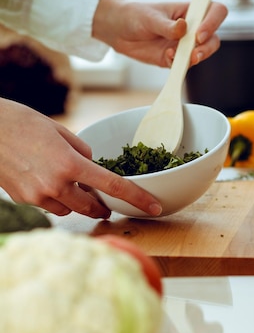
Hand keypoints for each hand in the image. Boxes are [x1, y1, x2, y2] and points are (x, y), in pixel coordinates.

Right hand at [0, 99, 161, 217]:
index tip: (153, 207)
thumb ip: (81, 151)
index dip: (137, 198)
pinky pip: (48, 207)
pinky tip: (49, 184)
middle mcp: (55, 184)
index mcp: (70, 164)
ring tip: (71, 185)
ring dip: (76, 202)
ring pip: (68, 210)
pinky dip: (55, 200)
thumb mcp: (60, 130)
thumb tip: (91, 165)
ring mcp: (37, 196)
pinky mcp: (23, 200)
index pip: (112, 186)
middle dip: (101, 207)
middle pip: (90, 207)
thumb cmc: (21, 122)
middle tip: (106, 204)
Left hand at [92, 0, 227, 67]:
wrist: (118, 31)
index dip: (213, 22)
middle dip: (206, 47)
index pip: (214, 11)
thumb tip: (183, 28)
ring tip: (179, 58)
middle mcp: (192, 28)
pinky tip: (167, 57)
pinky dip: (179, 64)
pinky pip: (185, 65)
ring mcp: (184, 45)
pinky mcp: (175, 58)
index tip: (198, 34)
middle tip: (193, 54)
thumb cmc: (135, 16)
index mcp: (190, 11)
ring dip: (195, 58)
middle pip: (213, 37)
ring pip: (203, 53)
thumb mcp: (150, 17)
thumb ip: (167, 26)